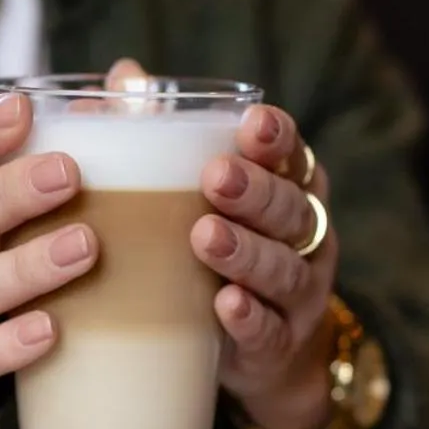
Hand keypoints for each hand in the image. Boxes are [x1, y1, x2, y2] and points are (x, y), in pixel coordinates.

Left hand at [194, 100, 338, 428]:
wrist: (259, 353)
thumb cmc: (216, 254)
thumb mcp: (196, 197)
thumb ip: (164, 137)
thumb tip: (124, 75)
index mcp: (288, 190)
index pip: (293, 155)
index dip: (277, 139)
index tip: (251, 122)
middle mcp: (304, 238)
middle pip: (290, 209)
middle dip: (254, 192)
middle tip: (214, 176)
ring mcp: (299, 295)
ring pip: (284, 269)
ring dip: (246, 252)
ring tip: (205, 237)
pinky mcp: (280, 346)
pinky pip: (271, 331)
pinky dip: (250, 318)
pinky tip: (226, 304)